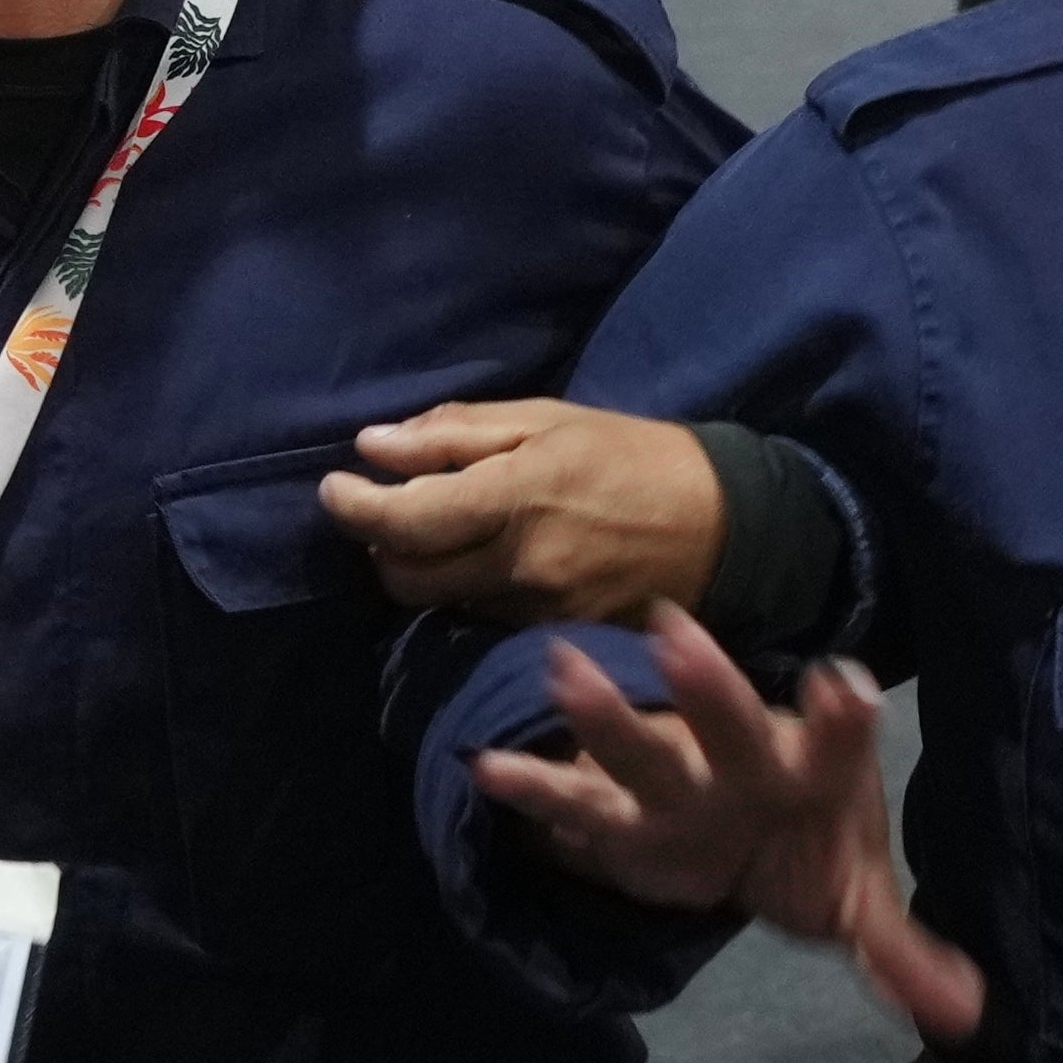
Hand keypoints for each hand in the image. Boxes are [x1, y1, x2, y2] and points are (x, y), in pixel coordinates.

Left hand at [323, 399, 726, 622]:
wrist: (727, 526)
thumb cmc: (632, 456)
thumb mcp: (547, 421)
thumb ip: (454, 435)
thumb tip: (373, 446)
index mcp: (516, 498)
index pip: (401, 521)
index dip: (352, 507)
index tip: (335, 488)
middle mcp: (518, 565)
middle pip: (403, 577)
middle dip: (381, 544)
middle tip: (393, 510)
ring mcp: (535, 613)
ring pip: (438, 604)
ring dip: (423, 571)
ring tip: (446, 533)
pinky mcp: (553, 641)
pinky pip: (479, 621)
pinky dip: (466, 592)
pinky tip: (487, 563)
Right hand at [471, 608, 981, 1036]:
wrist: (736, 827)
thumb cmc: (805, 847)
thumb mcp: (856, 902)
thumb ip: (900, 952)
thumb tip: (969, 1016)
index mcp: (814, 776)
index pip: (837, 746)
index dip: (842, 721)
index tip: (845, 684)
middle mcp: (744, 767)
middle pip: (729, 731)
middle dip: (706, 691)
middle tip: (675, 640)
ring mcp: (677, 785)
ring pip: (644, 751)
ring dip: (605, 718)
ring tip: (560, 667)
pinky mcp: (620, 815)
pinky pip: (573, 803)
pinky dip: (532, 789)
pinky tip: (486, 768)